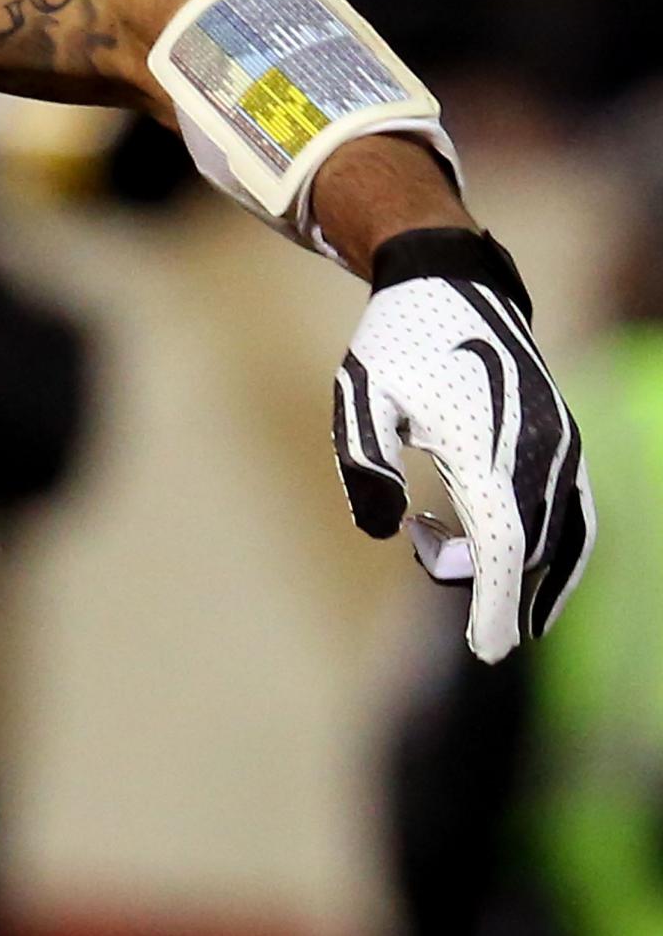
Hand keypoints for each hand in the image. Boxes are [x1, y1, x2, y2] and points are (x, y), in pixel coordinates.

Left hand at [334, 228, 593, 661]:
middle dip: (491, 583)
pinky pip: (575, 512)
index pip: (502, 546)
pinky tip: (532, 576)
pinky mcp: (565, 441)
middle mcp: (537, 449)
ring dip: (526, 571)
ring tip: (485, 592)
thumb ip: (366, 463)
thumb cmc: (395, 343)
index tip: (488, 651)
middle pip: (529, 549)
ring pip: (562, 536)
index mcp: (483, 444)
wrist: (450, 284)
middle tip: (427, 553)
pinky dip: (558, 550)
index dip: (495, 603)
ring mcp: (560, 444)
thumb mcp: (360, 397)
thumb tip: (384, 532)